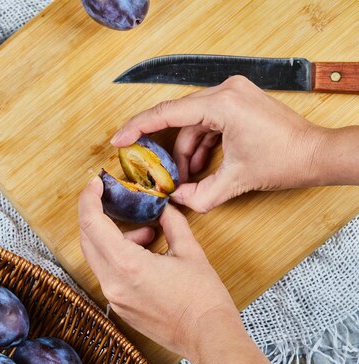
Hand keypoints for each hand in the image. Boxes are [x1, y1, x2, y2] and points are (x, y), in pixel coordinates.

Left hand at [78, 177, 237, 357]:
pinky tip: (144, 254)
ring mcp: (113, 297)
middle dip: (96, 214)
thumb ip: (171, 223)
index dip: (89, 199)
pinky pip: (108, 273)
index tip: (95, 183)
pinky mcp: (119, 307)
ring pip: (97, 256)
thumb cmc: (203, 298)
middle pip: (87, 239)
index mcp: (127, 265)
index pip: (92, 223)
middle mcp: (112, 283)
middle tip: (111, 198)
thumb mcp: (190, 252)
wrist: (208, 338)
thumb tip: (163, 208)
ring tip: (146, 235)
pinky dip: (118, 256)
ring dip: (112, 237)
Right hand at [111, 76, 329, 212]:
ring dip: (186, 152)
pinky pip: (206, 123)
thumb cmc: (285, 160)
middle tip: (152, 169)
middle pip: (178, 119)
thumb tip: (177, 200)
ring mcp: (232, 94)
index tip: (118, 140)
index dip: (138, 127)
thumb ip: (200, 194)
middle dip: (167, 150)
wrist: (317, 154)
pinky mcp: (236, 102)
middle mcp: (225, 91)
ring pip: (191, 124)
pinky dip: (200, 145)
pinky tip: (201, 167)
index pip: (167, 112)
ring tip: (187, 179)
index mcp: (221, 104)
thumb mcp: (237, 181)